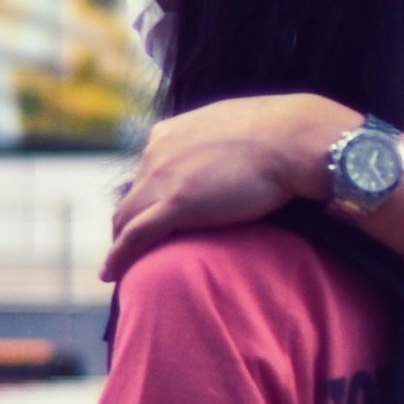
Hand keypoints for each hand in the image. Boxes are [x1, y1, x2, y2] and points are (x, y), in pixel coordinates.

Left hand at [105, 94, 354, 280]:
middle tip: (132, 249)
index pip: (147, 170)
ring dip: (120, 244)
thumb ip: (222, 142)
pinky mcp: (175, 204)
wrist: (292, 138)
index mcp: (170, 133)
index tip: (151, 215)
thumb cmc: (280, 134)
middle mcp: (157, 152)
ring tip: (118, 268)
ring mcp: (163, 177)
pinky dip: (119, 257)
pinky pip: (134, 236)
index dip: (147, 197)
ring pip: (126, 219)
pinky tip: (111, 275)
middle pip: (132, 197)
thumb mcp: (237, 128)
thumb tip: (238, 155)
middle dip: (128, 223)